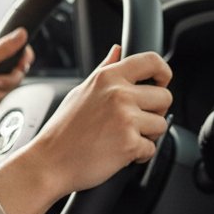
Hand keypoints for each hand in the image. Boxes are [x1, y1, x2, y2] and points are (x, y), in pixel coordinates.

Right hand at [0, 45, 172, 213]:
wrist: (49, 162)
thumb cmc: (62, 130)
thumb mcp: (81, 91)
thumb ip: (104, 70)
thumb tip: (117, 50)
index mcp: (108, 77)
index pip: (152, 61)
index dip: (164, 73)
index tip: (162, 83)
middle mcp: (119, 94)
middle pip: (165, 96)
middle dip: (155, 112)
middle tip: (136, 121)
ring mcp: (125, 119)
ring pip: (161, 124)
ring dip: (148, 135)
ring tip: (124, 137)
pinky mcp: (129, 144)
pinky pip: (152, 148)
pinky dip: (140, 155)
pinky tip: (120, 152)